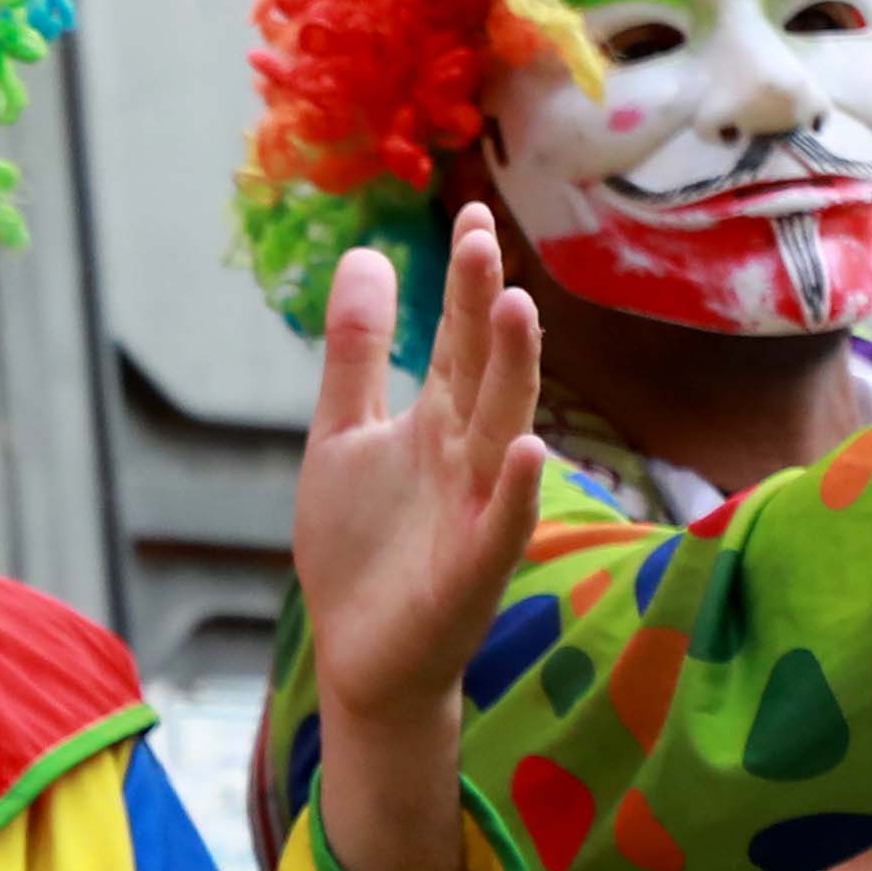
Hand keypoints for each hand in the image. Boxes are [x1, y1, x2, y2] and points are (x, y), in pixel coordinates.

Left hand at [290, 216, 553, 870]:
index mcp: (439, 421)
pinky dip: (517, 491)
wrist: (363, 656)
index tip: (472, 215)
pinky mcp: (472, 571)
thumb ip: (358, 355)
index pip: (458, 338)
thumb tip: (366, 255)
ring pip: (504, 432)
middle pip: (483, 371)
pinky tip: (528, 449)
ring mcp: (476, 511)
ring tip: (516, 309)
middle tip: (484, 241)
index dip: (463, 281)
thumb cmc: (362, 546)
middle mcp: (468, 456)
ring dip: (513, 375)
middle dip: (484, 309)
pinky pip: (502, 525)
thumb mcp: (343, 436)